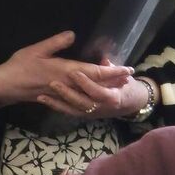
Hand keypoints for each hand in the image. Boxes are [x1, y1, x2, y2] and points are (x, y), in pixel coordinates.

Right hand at [0, 32, 133, 115]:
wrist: (6, 86)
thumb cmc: (20, 65)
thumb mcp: (36, 50)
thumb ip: (56, 42)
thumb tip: (73, 34)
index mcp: (65, 70)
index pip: (94, 72)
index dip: (112, 71)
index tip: (127, 69)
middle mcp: (68, 84)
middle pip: (96, 85)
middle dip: (113, 82)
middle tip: (129, 79)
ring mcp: (63, 92)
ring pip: (89, 93)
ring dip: (105, 89)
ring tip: (117, 85)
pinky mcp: (57, 97)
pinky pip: (79, 98)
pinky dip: (90, 95)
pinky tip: (94, 93)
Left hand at [38, 63, 154, 119]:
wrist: (131, 105)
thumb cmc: (127, 86)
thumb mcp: (125, 77)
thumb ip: (112, 69)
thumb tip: (104, 60)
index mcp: (112, 97)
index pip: (97, 91)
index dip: (86, 83)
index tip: (75, 72)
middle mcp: (100, 107)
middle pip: (82, 102)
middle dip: (67, 93)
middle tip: (53, 82)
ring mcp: (91, 113)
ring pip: (72, 109)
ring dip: (57, 102)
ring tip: (42, 95)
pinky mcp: (84, 114)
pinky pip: (68, 112)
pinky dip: (56, 106)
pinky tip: (43, 99)